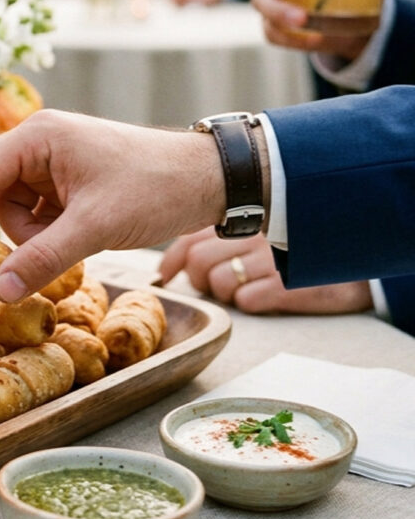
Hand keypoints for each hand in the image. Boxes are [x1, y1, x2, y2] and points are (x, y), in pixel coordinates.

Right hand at [0, 110, 225, 301]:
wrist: (211, 180)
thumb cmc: (156, 188)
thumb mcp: (95, 228)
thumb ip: (42, 258)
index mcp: (38, 137)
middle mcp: (39, 143)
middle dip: (5, 232)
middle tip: (15, 267)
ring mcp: (54, 161)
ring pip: (15, 208)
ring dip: (33, 236)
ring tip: (75, 244)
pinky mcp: (70, 181)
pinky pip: (39, 212)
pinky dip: (50, 234)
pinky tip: (80, 241)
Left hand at [159, 227, 372, 314]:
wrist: (354, 256)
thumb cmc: (295, 243)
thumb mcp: (257, 230)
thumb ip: (215, 235)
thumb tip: (168, 262)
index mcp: (243, 216)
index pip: (189, 237)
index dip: (171, 261)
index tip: (164, 275)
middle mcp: (255, 233)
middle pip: (198, 263)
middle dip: (199, 280)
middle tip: (216, 283)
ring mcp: (272, 257)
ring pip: (219, 283)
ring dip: (225, 292)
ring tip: (247, 285)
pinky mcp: (290, 283)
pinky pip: (248, 300)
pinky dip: (251, 301)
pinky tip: (267, 294)